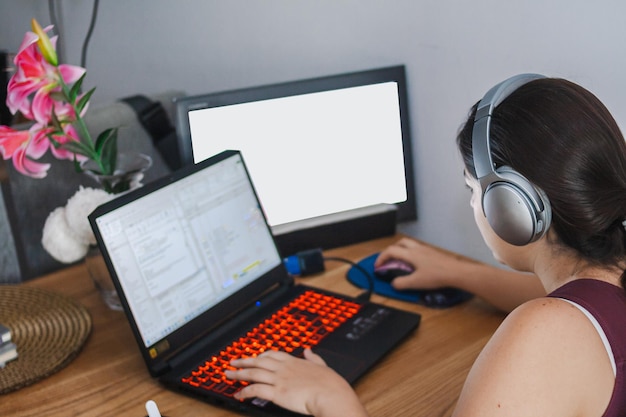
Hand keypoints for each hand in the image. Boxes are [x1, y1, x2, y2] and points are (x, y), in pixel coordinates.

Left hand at [227, 349, 366, 415]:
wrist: (330, 394)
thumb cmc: (330, 384)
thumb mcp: (322, 365)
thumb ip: (314, 358)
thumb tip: (309, 350)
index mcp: (294, 362)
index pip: (272, 355)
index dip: (261, 355)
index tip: (254, 356)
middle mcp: (284, 368)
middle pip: (258, 362)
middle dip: (244, 361)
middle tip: (232, 362)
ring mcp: (279, 380)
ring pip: (254, 373)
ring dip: (239, 374)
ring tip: (228, 375)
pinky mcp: (277, 393)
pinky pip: (256, 390)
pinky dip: (245, 391)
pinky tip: (239, 394)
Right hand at [374, 237, 472, 290]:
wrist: (456, 272)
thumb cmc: (438, 275)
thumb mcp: (416, 283)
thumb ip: (401, 283)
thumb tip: (394, 283)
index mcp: (411, 254)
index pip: (391, 251)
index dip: (381, 258)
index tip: (378, 266)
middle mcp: (418, 249)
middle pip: (400, 243)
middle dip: (392, 250)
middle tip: (389, 260)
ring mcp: (427, 250)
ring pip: (410, 245)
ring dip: (402, 250)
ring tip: (401, 262)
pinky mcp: (433, 254)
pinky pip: (419, 250)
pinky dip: (412, 254)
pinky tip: (416, 264)